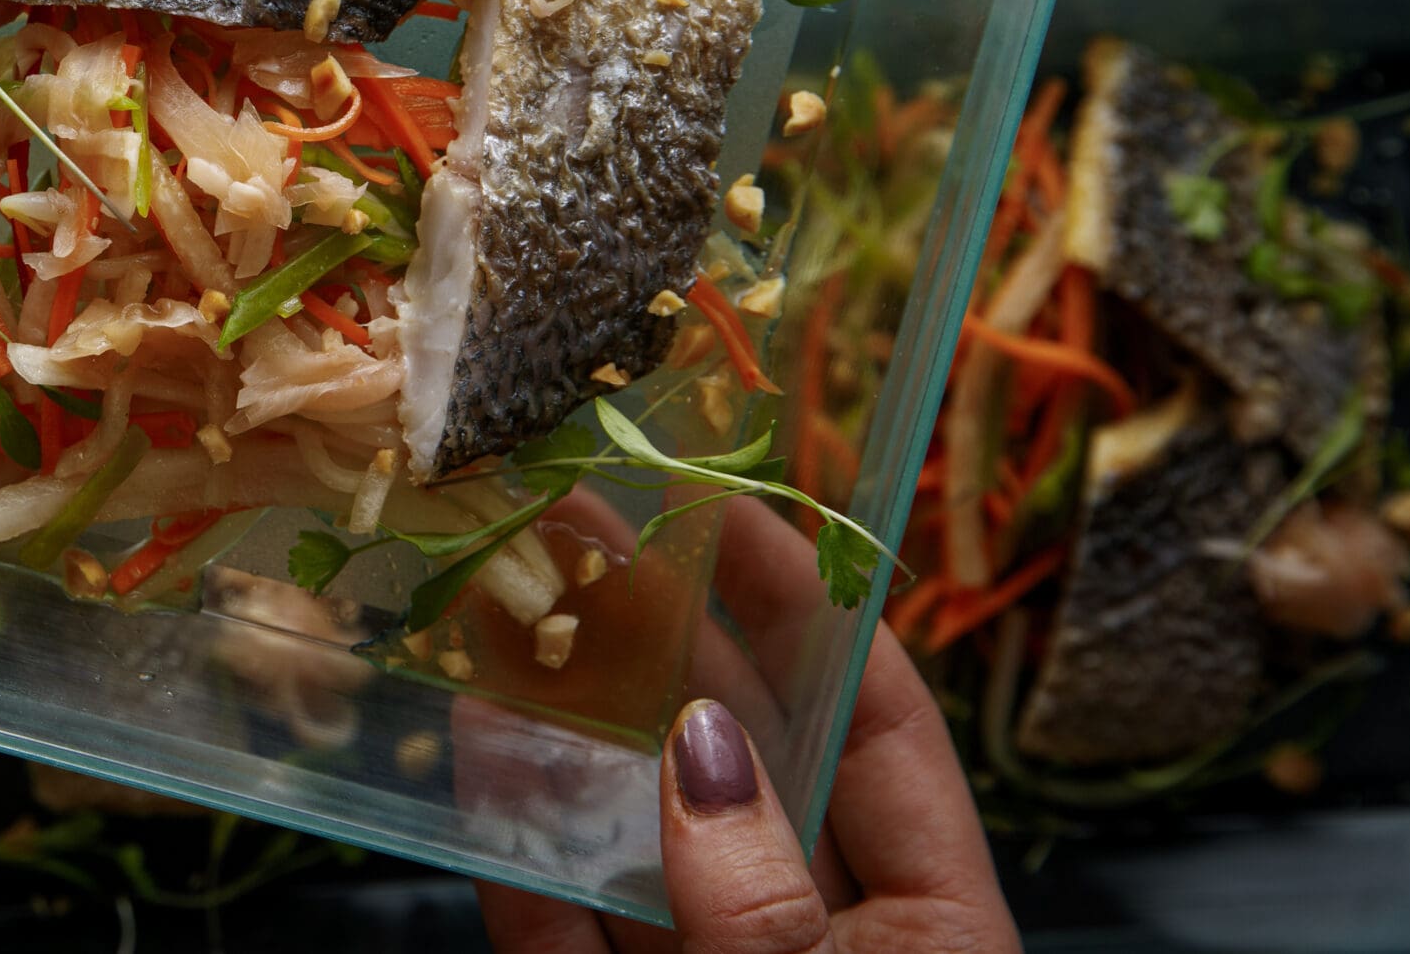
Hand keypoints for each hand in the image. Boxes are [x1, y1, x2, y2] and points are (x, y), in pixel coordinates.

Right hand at [478, 501, 1020, 953]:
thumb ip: (759, 898)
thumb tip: (697, 746)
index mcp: (931, 931)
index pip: (876, 726)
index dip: (803, 604)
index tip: (723, 500)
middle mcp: (820, 938)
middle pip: (740, 757)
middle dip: (656, 633)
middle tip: (572, 522)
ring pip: (639, 837)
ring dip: (567, 728)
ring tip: (499, 608)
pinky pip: (565, 931)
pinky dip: (520, 851)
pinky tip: (479, 754)